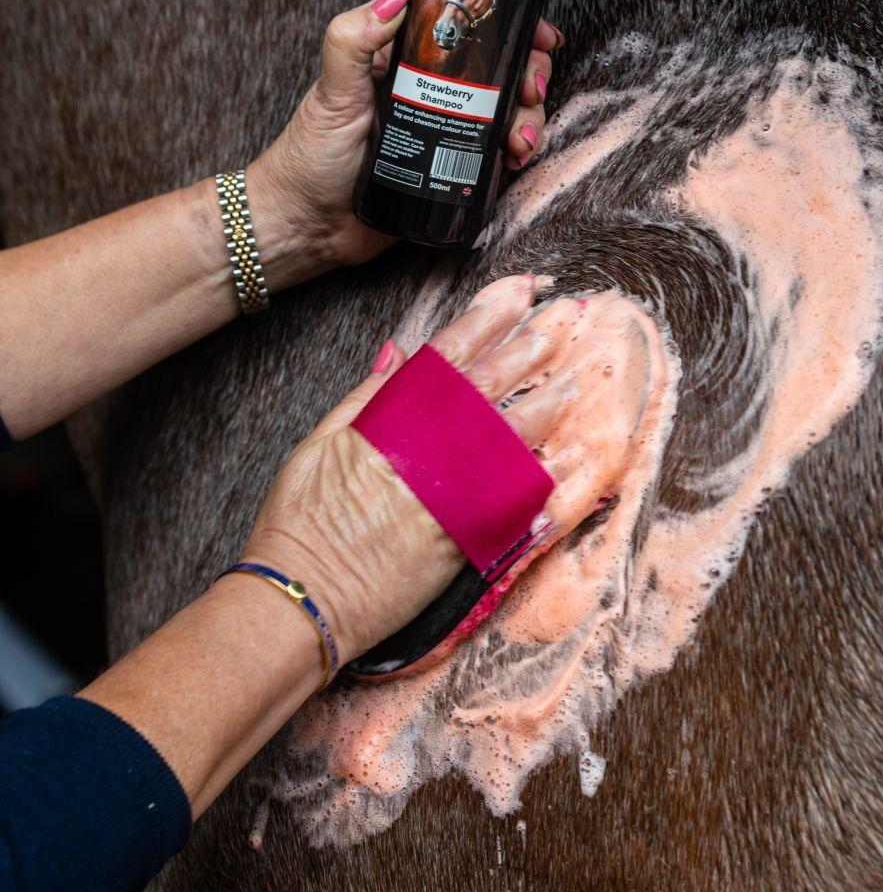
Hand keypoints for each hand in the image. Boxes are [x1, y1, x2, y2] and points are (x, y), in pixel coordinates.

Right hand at [238, 274, 581, 663]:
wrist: (301, 600)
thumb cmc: (298, 526)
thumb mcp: (318, 446)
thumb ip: (365, 398)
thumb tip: (398, 353)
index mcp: (386, 421)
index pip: (447, 354)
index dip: (487, 317)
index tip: (518, 292)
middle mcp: (423, 451)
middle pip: (488, 386)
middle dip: (529, 346)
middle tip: (563, 317)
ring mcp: (448, 495)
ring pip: (511, 436)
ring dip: (546, 403)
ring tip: (576, 378)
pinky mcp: (465, 539)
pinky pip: (515, 498)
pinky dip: (544, 472)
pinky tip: (567, 453)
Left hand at [245, 0, 562, 284]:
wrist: (308, 227)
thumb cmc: (309, 157)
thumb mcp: (331, 92)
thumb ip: (353, 39)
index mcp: (405, 61)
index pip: (465, 28)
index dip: (509, 27)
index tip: (537, 35)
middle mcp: (431, 91)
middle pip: (499, 69)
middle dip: (528, 75)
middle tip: (530, 91)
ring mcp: (447, 130)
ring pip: (507, 111)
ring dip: (528, 118)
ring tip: (518, 140)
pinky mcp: (454, 168)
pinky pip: (498, 153)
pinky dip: (517, 151)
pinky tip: (515, 158)